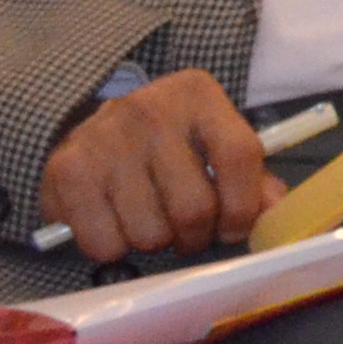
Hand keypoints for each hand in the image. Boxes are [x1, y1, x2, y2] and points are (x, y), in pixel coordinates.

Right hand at [38, 73, 275, 263]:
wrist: (90, 128)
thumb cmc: (165, 143)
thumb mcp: (212, 144)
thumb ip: (251, 179)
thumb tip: (275, 214)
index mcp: (199, 96)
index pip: (240, 156)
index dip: (243, 206)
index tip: (232, 228)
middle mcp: (151, 110)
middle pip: (193, 207)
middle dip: (196, 236)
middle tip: (188, 232)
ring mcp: (105, 139)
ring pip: (149, 233)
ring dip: (155, 243)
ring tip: (150, 221)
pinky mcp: (67, 171)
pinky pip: (105, 243)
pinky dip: (114, 247)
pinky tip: (115, 222)